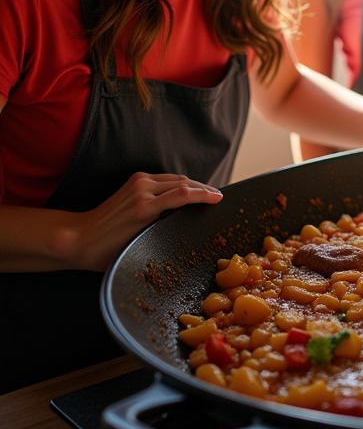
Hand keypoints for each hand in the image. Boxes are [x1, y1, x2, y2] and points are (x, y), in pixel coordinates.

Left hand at [70, 172, 222, 270]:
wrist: (77, 238)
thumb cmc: (106, 250)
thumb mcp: (137, 246)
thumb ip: (160, 232)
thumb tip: (183, 228)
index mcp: (144, 207)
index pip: (184, 193)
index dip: (205, 194)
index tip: (219, 198)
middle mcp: (142, 190)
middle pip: (183, 182)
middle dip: (203, 188)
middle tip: (218, 196)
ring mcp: (138, 182)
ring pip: (175, 178)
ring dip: (193, 184)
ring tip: (206, 193)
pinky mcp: (135, 180)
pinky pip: (165, 178)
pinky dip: (179, 183)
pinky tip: (186, 190)